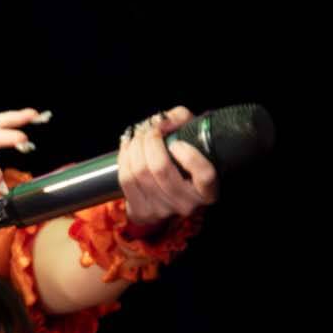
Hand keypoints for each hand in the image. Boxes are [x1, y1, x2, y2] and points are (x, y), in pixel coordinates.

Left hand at [115, 104, 218, 224]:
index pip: (204, 175)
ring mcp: (162, 211)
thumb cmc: (180, 158)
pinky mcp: (141, 213)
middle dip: (150, 141)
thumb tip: (162, 120)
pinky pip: (126, 180)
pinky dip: (123, 159)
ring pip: (140, 173)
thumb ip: (180, 120)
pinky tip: (127, 147)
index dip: (189, 157)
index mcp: (208, 191)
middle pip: (161, 169)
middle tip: (148, 130)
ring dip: (134, 148)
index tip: (177, 143)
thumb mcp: (189, 135)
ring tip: (137, 136)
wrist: (163, 189)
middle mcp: (187, 204)